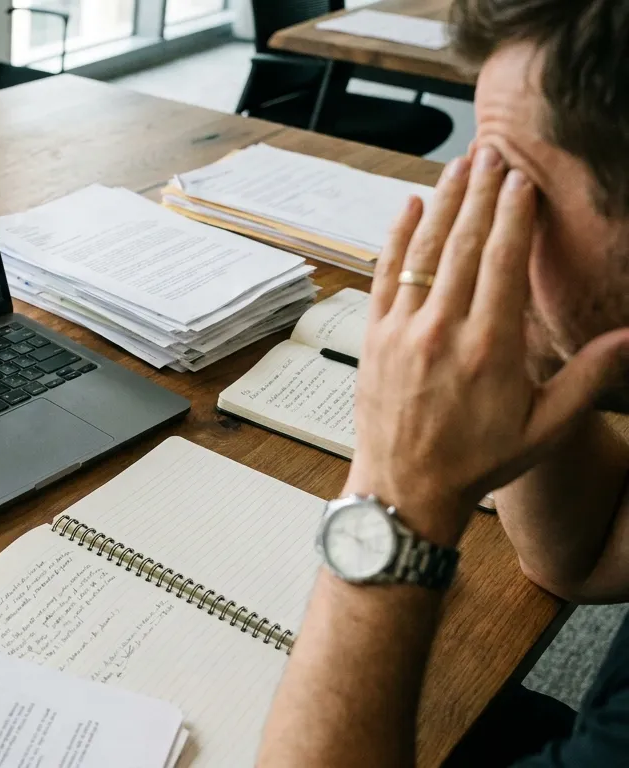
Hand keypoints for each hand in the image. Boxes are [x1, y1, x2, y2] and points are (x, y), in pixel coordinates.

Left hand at [347, 147, 628, 545]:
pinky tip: (411, 205)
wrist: (405, 488)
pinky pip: (385, 275)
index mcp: (490, 347)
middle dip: (481, 194)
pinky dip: (398, 237)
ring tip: (460, 165)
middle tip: (495, 152)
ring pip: (423, 252)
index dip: (513, 215)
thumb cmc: (478, 461)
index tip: (522, 179)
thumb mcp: (545, 427)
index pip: (503, 263)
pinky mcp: (374, 336)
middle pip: (464, 245)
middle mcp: (443, 330)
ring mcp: (402, 330)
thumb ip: (588, 376)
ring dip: (443, 203)